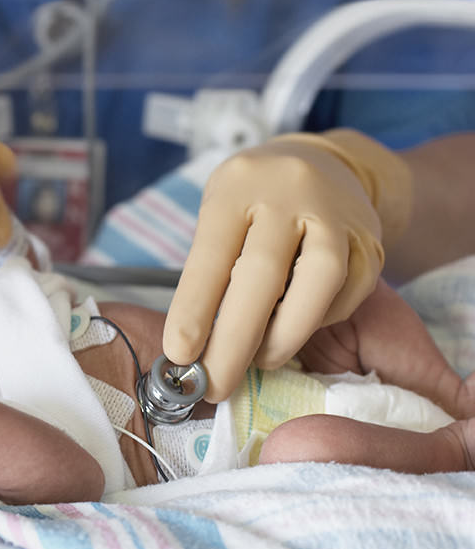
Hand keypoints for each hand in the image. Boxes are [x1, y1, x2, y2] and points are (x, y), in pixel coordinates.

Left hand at [163, 129, 411, 401]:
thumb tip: (195, 346)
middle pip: (262, 274)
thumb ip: (212, 268)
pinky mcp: (370, 237)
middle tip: (215, 386)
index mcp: (236, 187)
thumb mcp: (221, 214)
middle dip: (235, 340)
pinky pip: (350, 289)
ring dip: (285, 335)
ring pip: (319, 281)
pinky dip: (318, 320)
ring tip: (260, 363)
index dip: (194, 309)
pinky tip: (295, 329)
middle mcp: (287, 193)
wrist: (321, 163)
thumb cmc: (253, 201)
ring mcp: (335, 213)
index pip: (210, 254)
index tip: (179, 354)